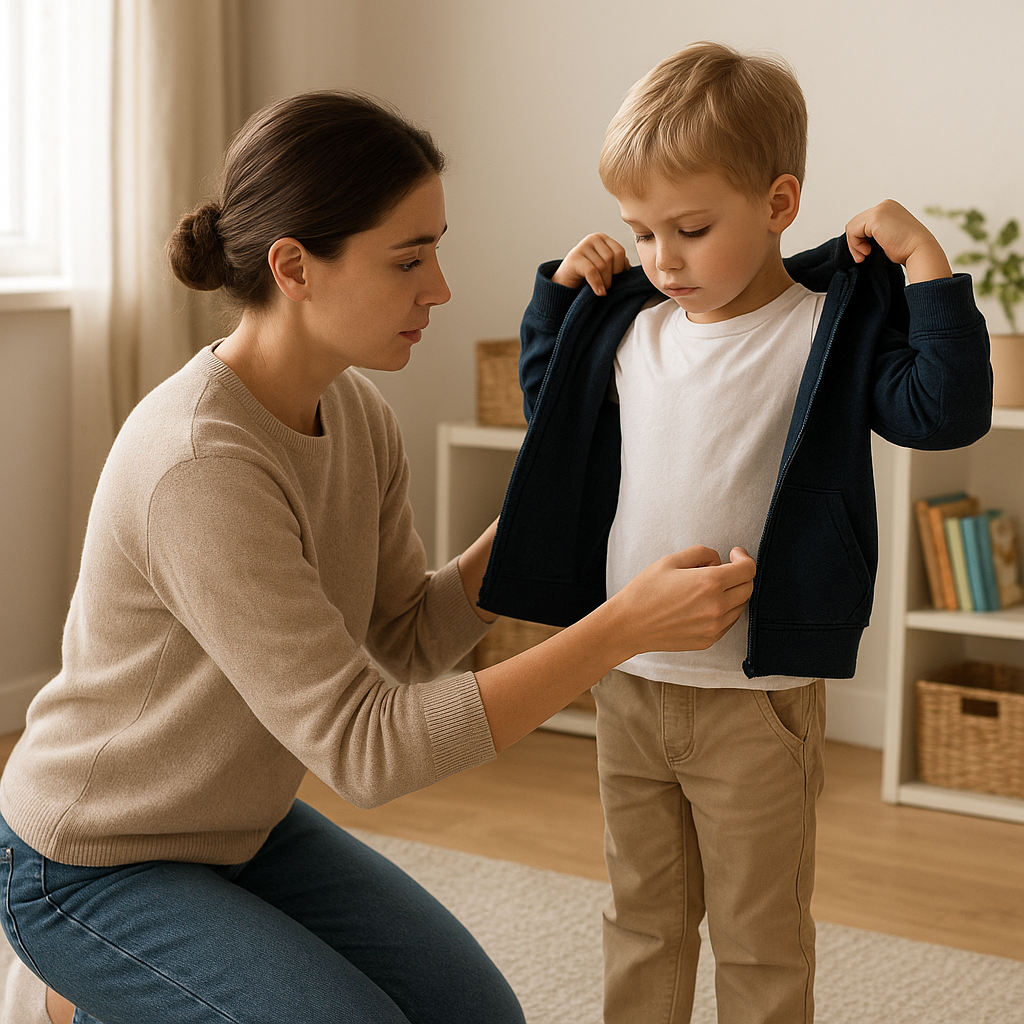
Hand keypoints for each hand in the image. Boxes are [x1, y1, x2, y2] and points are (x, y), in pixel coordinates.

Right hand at [551, 233, 629, 295]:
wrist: (565, 283)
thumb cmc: (587, 276)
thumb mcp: (605, 268)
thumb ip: (618, 265)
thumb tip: (631, 270)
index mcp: (603, 239)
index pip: (619, 251)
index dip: (620, 268)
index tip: (616, 279)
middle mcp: (592, 239)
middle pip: (611, 258)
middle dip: (612, 276)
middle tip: (608, 286)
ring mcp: (582, 246)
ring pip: (602, 265)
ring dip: (604, 281)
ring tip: (602, 289)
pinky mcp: (574, 257)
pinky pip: (591, 271)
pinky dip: (597, 284)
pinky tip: (599, 293)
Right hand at [612, 545, 755, 654]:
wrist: (628, 625)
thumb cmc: (645, 591)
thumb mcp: (670, 560)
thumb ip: (702, 553)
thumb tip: (718, 560)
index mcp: (709, 583)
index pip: (747, 569)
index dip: (744, 558)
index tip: (735, 555)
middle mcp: (716, 607)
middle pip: (748, 587)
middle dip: (739, 575)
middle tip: (722, 569)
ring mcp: (714, 627)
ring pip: (740, 606)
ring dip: (732, 594)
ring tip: (708, 588)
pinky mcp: (708, 640)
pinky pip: (728, 622)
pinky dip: (723, 610)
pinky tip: (703, 604)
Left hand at [845, 200, 951, 282]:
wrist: (920, 252)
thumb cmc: (906, 249)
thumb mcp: (887, 236)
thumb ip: (874, 233)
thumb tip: (855, 239)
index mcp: (889, 208)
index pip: (863, 221)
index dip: (860, 238)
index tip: (866, 252)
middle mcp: (885, 205)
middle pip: (856, 223)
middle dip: (856, 242)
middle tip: (863, 256)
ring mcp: (880, 209)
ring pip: (852, 227)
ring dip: (855, 245)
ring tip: (865, 254)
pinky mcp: (875, 218)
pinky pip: (852, 231)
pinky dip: (855, 244)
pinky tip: (867, 252)